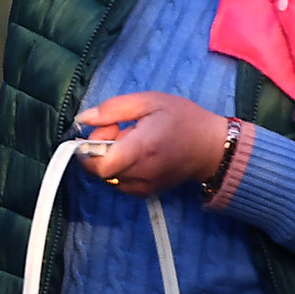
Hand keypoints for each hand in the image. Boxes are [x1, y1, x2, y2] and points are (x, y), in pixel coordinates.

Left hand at [68, 91, 226, 196]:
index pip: (100, 166)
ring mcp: (144, 186)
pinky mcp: (146, 192)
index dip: (89, 150)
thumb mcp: (149, 101)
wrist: (211, 148)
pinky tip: (135, 154)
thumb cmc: (182, 119)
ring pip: (108, 177)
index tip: (100, 130)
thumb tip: (83, 119)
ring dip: (110, 159)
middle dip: (99, 149)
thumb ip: (113, 109)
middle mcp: (141, 173)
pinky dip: (119, 168)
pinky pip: (120, 182)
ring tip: (130, 141)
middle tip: (118, 129)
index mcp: (141, 148)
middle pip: (100, 170)